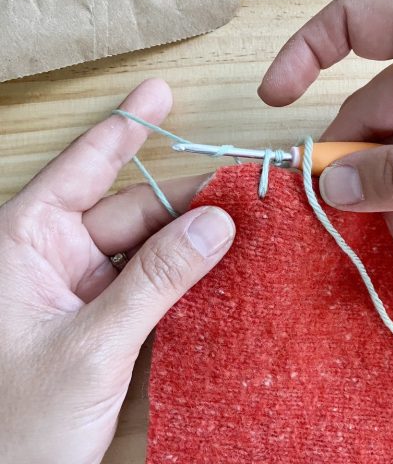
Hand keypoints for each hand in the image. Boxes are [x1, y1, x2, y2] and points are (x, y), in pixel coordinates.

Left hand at [0, 79, 234, 463]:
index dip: (127, 127)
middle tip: (245, 195)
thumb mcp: (91, 345)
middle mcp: (55, 254)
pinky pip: (152, 278)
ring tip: (245, 227)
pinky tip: (220, 266)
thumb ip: (156, 280)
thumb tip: (216, 225)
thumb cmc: (16, 424)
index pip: (84, 167)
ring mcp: (82, 285)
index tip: (161, 92)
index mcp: (26, 241)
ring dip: (192, 240)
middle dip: (188, 202)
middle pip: (133, 209)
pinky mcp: (105, 313)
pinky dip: (185, 273)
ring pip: (148, 245)